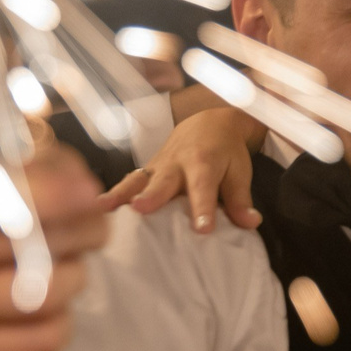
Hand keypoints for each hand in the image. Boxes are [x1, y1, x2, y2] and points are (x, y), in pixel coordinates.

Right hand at [0, 143, 109, 350]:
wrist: (1, 274)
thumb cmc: (28, 211)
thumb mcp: (47, 173)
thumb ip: (62, 176)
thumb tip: (84, 196)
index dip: (38, 193)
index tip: (86, 196)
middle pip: (11, 243)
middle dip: (70, 238)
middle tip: (90, 235)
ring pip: (27, 299)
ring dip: (67, 284)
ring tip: (69, 272)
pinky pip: (29, 343)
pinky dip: (57, 328)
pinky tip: (55, 313)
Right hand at [102, 105, 265, 233]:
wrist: (208, 122)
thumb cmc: (225, 151)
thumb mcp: (239, 172)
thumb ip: (240, 199)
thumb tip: (251, 223)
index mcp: (204, 162)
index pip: (204, 188)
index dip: (203, 208)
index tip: (202, 229)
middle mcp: (177, 163)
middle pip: (164, 181)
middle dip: (153, 195)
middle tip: (142, 208)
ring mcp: (157, 166)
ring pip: (138, 180)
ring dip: (122, 193)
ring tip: (105, 209)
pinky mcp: (146, 171)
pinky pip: (129, 182)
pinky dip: (114, 193)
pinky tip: (99, 208)